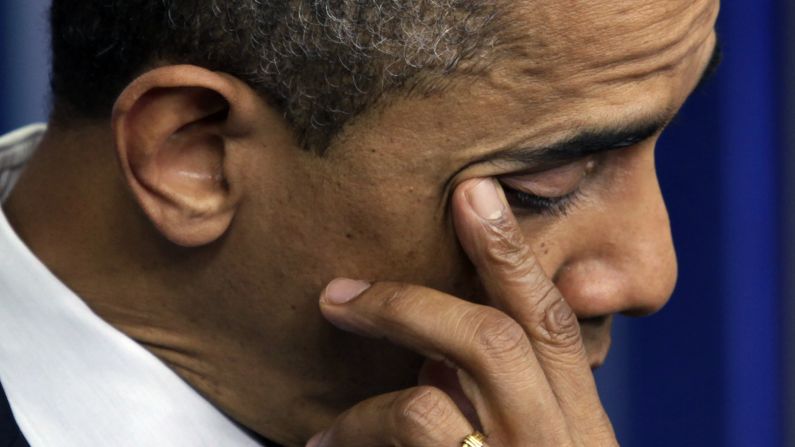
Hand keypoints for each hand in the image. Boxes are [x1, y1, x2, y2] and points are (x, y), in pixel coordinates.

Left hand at [307, 179, 617, 446]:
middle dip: (408, 305)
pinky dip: (357, 432)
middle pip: (493, 338)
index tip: (474, 193)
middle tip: (339, 296)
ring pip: (434, 390)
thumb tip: (432, 362)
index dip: (511, 254)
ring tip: (327, 426)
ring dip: (367, 404)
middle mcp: (559, 440)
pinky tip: (327, 446)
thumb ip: (504, 404)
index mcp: (581, 426)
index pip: (553, 322)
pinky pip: (411, 429)